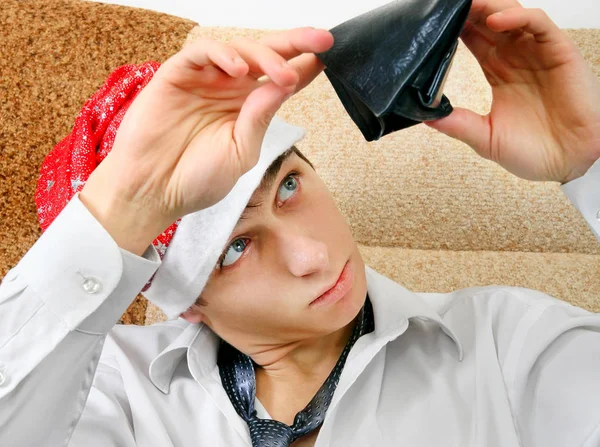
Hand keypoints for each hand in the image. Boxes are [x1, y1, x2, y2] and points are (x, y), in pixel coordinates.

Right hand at [81, 28, 333, 229]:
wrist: (154, 192)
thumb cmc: (196, 179)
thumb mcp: (241, 152)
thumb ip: (261, 117)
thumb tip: (285, 83)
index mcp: (247, 108)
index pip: (281, 79)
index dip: (305, 65)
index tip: (331, 56)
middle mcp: (229, 89)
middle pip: (266, 55)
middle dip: (295, 43)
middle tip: (321, 40)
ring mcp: (204, 79)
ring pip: (238, 49)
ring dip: (263, 55)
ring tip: (280, 74)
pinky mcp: (177, 75)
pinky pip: (202, 53)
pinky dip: (222, 54)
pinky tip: (239, 69)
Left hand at [424, 0, 599, 182]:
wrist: (567, 164)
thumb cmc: (533, 152)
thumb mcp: (485, 138)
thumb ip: (458, 125)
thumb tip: (426, 117)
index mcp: (499, 74)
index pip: (474, 40)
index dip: (455, 29)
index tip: (433, 24)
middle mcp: (518, 59)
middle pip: (489, 23)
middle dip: (468, 11)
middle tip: (443, 6)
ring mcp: (538, 53)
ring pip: (512, 15)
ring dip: (488, 8)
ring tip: (465, 5)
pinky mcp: (559, 52)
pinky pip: (538, 24)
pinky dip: (517, 17)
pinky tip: (495, 21)